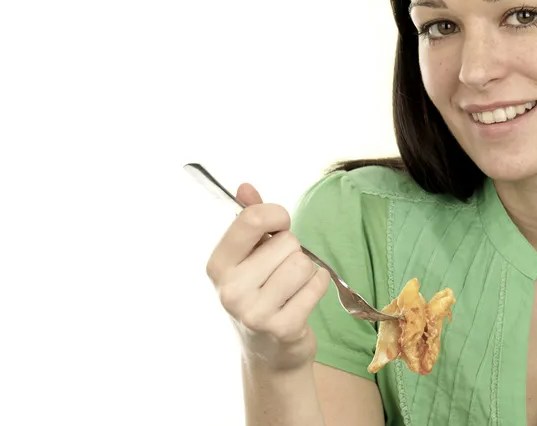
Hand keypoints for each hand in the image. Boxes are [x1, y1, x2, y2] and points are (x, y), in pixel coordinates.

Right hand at [206, 182, 330, 371]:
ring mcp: (254, 312)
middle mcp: (230, 289)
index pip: (252, 218)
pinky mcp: (282, 328)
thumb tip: (246, 187)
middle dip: (292, 251)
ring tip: (292, 287)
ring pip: (304, 263)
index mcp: (218, 265)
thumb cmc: (260, 293)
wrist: (267, 350)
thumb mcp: (248, 257)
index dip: (277, 215)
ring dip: (307, 271)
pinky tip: (302, 300)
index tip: (279, 226)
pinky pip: (318, 284)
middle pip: (287, 241)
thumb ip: (249, 220)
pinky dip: (318, 286)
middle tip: (281, 272)